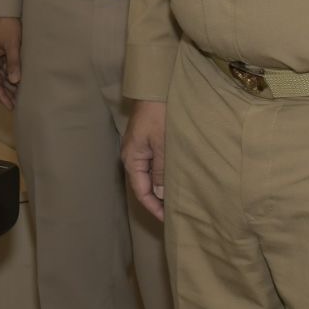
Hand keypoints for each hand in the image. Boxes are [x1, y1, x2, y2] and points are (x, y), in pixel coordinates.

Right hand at [0, 18, 22, 107]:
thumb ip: (13, 63)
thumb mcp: (11, 45)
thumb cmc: (5, 24)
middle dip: (6, 93)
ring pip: (1, 74)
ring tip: (20, 96)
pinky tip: (19, 80)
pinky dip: (11, 74)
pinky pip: (4, 66)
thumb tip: (15, 81)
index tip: (10, 107)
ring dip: (9, 84)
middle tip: (18, 105)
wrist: (3, 7)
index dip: (2, 96)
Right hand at [120, 102, 167, 218]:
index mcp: (132, 158)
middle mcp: (133, 156)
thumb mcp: (162, 144)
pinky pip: (154, 165)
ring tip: (177, 199)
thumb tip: (160, 193)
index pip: (141, 191)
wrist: (156, 89)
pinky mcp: (148, 142)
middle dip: (158, 200)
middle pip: (144, 185)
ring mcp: (140, 149)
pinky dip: (163, 175)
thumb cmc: (159, 115)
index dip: (154, 207)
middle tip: (175, 213)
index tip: (168, 219)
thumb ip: (161, 170)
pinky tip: (174, 179)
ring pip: (149, 176)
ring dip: (161, 188)